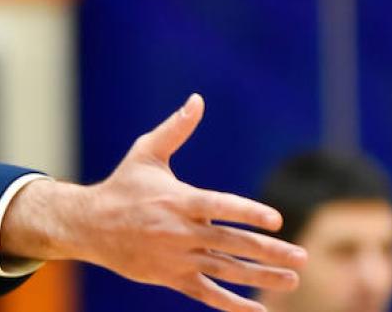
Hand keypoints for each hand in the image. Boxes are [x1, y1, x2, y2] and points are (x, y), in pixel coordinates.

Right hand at [0, 94, 306, 311]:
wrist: (89, 225)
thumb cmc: (122, 185)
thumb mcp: (146, 153)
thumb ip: (176, 129)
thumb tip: (197, 100)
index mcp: (178, 200)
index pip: (218, 207)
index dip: (247, 212)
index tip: (275, 220)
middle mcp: (180, 231)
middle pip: (231, 243)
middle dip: (268, 251)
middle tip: (302, 256)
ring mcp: (177, 257)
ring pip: (225, 270)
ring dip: (261, 277)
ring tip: (292, 279)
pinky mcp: (172, 278)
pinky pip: (207, 294)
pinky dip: (233, 304)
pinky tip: (259, 309)